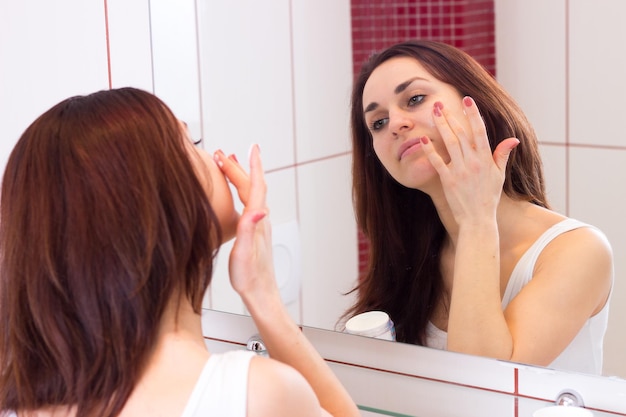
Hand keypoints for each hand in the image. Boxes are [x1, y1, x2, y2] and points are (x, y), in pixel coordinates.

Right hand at [214, 145, 279, 302]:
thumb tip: (260, 209)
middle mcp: (261, 219)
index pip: (256, 186)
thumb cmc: (250, 277)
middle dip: (237, 167)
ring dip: (239, 177)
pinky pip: (248, 202)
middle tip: (220, 154)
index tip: (253, 147)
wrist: (260, 293)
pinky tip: (234, 193)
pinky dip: (240, 190)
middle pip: (251, 186)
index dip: (254, 165)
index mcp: (257, 220)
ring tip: (226, 165)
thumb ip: (249, 229)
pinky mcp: (255, 231)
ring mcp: (258, 224)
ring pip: (249, 193)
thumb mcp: (244, 253)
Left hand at [421, 96, 518, 223]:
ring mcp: (460, 170)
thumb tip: (513, 139)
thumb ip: (502, 155)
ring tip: (434, 112)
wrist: (478, 219)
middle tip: (441, 103)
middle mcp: (473, 162)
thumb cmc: (489, 197)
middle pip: (461, 133)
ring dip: (441, 126)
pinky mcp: (448, 180)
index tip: (467, 100)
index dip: (473, 114)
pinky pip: (437, 162)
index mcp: (486, 159)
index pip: (479, 131)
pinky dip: (430, 150)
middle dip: (451, 116)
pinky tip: (422, 139)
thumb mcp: (499, 175)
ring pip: (449, 143)